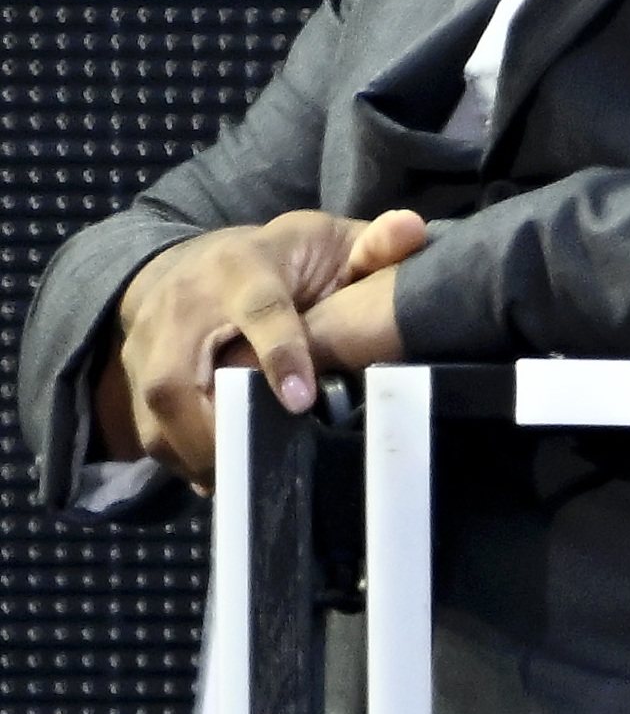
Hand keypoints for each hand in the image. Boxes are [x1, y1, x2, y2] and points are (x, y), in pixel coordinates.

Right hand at [94, 207, 429, 489]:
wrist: (198, 263)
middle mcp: (184, 304)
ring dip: (200, 451)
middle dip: (219, 423)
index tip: (302, 399)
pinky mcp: (136, 375)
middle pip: (178, 374)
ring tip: (248, 480)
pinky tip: (225, 482)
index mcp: (243, 267)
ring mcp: (150, 341)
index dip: (279, 353)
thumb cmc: (284, 260)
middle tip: (267, 457)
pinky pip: (148, 429)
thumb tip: (410, 231)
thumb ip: (374, 245)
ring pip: (157, 406)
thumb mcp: (328, 242)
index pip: (259, 309)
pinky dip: (184, 461)